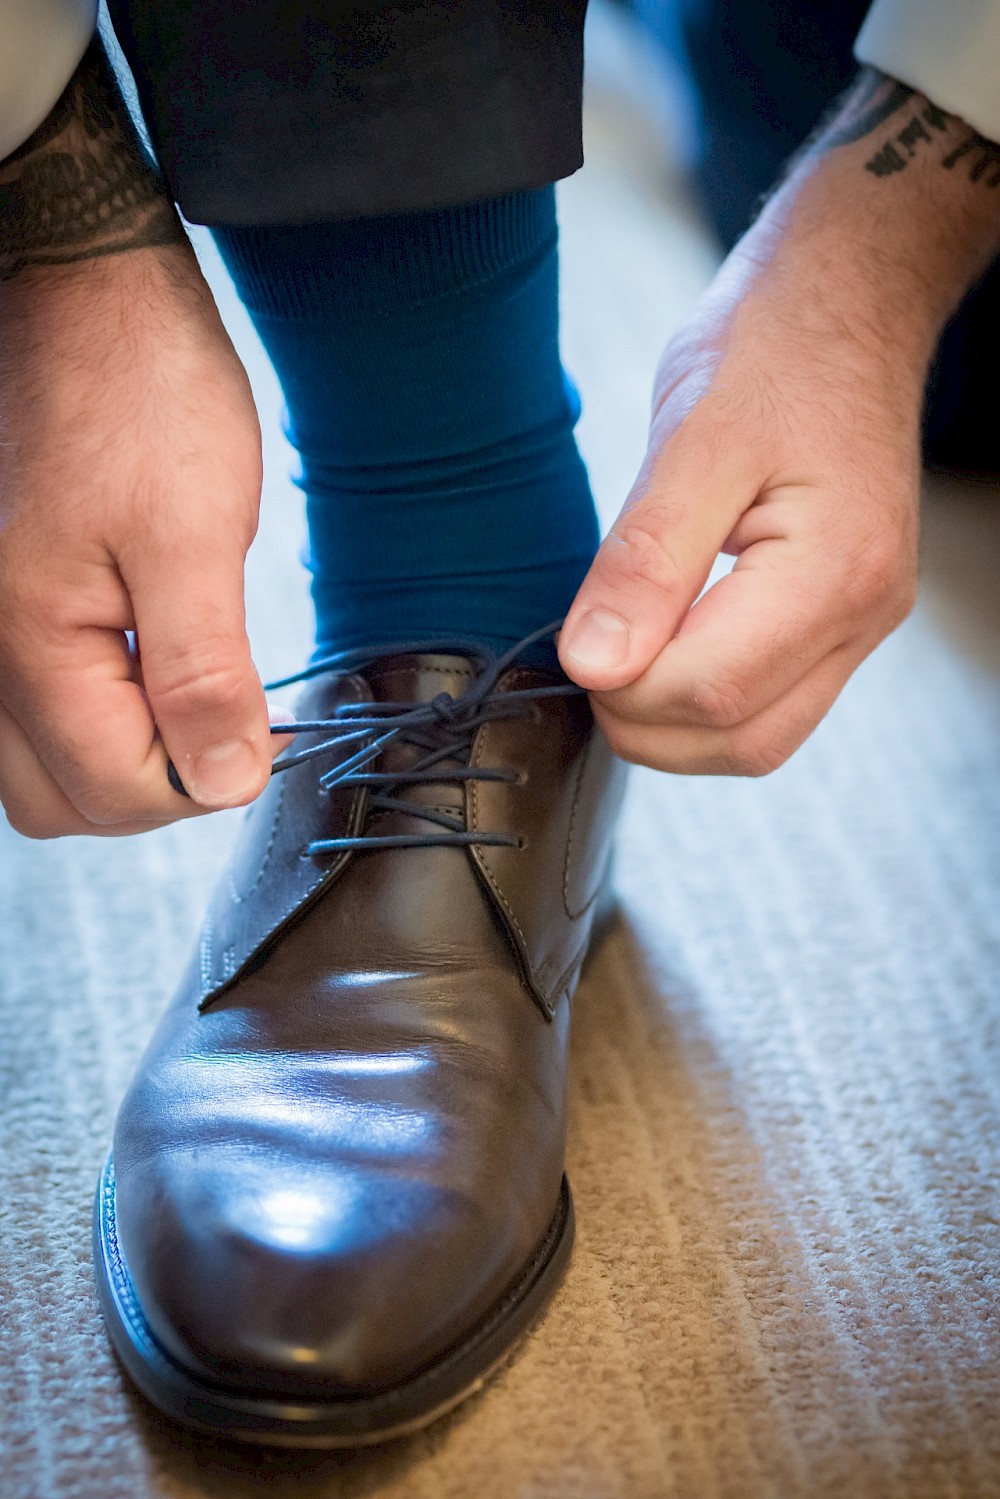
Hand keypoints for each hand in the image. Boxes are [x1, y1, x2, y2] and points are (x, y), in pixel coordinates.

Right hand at [0, 245, 288, 836]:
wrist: (85, 292)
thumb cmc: (142, 390)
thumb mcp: (197, 536)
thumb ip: (204, 674)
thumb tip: (225, 782)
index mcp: (27, 637)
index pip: (113, 789)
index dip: (200, 782)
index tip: (259, 735)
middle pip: (60, 800)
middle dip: (153, 787)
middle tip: (224, 723)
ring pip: (34, 768)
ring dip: (117, 761)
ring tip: (186, 695)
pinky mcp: (1, 604)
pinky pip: (27, 714)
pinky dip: (90, 720)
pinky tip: (143, 672)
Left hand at [558, 243, 921, 774]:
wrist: (844, 305)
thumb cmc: (775, 348)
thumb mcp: (692, 438)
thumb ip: (645, 561)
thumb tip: (596, 665)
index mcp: (835, 570)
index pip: (714, 692)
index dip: (626, 689)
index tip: (577, 643)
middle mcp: (864, 613)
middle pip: (741, 740)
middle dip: (646, 722)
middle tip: (592, 653)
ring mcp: (860, 623)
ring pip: (759, 739)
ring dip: (674, 724)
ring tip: (625, 649)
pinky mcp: (841, 620)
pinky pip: (772, 704)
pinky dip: (704, 701)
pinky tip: (664, 646)